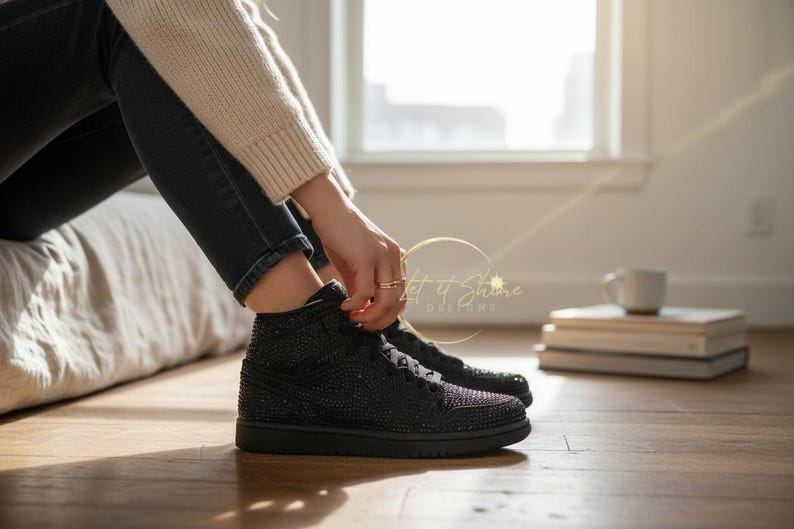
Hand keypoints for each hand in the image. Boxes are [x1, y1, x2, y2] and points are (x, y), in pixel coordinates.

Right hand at [292, 173, 405, 329]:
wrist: (329, 209)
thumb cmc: (340, 234)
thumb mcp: (354, 264)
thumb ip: (360, 285)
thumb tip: (360, 308)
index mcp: (395, 258)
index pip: (401, 295)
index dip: (388, 314)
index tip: (370, 322)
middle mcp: (394, 257)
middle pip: (397, 301)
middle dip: (380, 320)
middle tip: (362, 326)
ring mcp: (382, 256)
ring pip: (386, 300)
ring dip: (370, 316)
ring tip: (354, 317)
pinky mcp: (366, 257)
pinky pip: (365, 291)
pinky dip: (356, 304)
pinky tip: (345, 306)